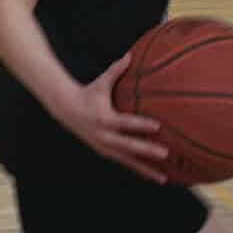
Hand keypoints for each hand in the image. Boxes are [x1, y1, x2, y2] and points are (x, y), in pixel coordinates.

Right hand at [62, 54, 170, 182]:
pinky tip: (152, 175)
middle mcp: (103, 136)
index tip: (159, 127)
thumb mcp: (101, 82)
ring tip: (163, 177)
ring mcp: (103, 147)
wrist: (66, 110)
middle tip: (166, 154)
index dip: (141, 125)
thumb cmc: (88, 94)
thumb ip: (116, 70)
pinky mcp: (104, 152)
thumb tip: (130, 55)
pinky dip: (138, 169)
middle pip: (128, 146)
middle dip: (147, 151)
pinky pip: (124, 163)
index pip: (126, 123)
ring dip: (145, 169)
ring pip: (127, 160)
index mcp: (104, 118)